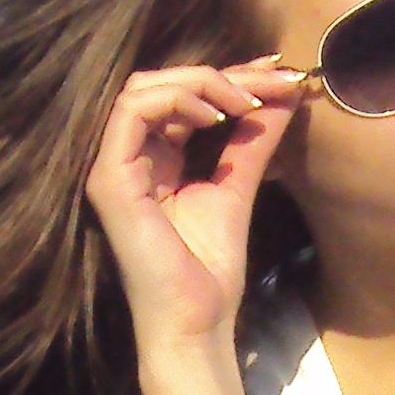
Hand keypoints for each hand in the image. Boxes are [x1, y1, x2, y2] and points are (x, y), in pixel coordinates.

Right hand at [83, 55, 308, 348]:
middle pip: (161, 82)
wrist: (196, 322)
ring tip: (246, 101)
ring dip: (202, 82)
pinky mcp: (109, 178)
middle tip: (272, 80)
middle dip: (222, 73)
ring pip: (142, 87)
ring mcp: (112, 166)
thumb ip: (254, 139)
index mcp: (153, 158)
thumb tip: (285, 93)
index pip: (180, 96)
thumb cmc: (210, 269)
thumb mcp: (239, 185)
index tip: (278, 72)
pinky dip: (178, 101)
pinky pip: (133, 111)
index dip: (228, 75)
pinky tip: (216, 117)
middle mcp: (126, 157)